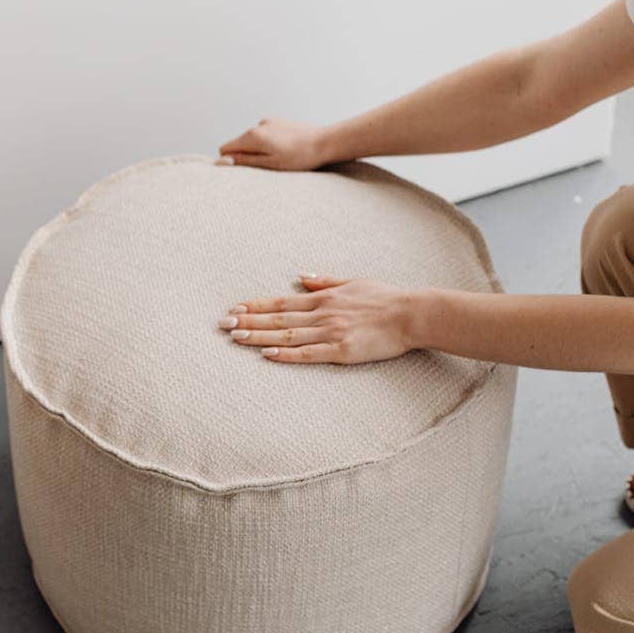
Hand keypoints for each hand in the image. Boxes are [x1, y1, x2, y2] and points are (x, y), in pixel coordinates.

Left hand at [217, 273, 416, 363]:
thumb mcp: (353, 282)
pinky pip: (309, 353)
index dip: (256, 306)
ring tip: (236, 338)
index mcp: (323, 298)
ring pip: (287, 335)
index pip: (281, 303)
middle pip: (277, 319)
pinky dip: (287, 354)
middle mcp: (322, 313)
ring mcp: (330, 332)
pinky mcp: (341, 350)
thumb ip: (325, 281)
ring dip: (259, 336)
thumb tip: (301, 278)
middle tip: (223, 324)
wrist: (410, 314)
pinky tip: (268, 354)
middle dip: (248, 321)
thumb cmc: (385, 298)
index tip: (234, 308)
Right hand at [218, 118, 332, 170]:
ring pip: (253, 141)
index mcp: (253, 136)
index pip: (225, 149)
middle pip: (239, 144)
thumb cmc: (299, 157)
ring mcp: (269, 122)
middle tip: (267, 168)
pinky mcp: (279, 123)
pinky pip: (265, 136)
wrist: (324, 143)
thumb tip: (222, 162)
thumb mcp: (269, 164)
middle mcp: (258, 125)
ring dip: (260, 151)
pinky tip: (286, 151)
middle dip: (247, 157)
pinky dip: (270, 145)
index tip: (245, 171)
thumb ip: (244, 162)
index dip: (231, 162)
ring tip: (280, 160)